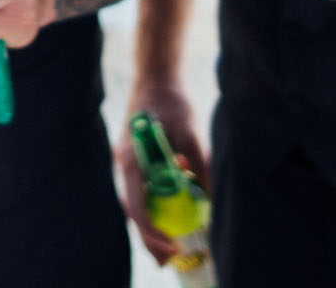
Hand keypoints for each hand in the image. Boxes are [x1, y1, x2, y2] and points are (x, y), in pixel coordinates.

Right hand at [114, 83, 207, 264]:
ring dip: (152, 222)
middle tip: (168, 259)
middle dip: (150, 237)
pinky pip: (142, 187)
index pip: (136, 206)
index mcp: (131, 160)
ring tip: (170, 244)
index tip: (171, 247)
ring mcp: (127, 160)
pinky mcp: (135, 156)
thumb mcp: (193, 137)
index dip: (152, 232)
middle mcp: (124, 163)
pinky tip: (173, 208)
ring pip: (136, 200)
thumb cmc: (172, 103)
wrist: (157, 75)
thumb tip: (211, 201)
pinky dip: (155, 202)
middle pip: (133, 209)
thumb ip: (200, 169)